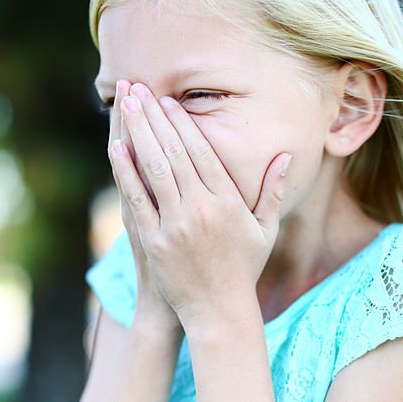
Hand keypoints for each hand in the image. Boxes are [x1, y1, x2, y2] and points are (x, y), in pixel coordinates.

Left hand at [110, 82, 291, 328]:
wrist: (218, 311)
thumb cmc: (243, 269)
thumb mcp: (264, 230)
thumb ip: (272, 191)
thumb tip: (286, 156)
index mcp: (227, 203)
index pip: (201, 153)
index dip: (182, 124)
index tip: (168, 101)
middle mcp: (200, 209)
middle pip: (173, 153)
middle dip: (154, 118)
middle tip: (138, 90)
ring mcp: (175, 225)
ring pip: (153, 169)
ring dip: (137, 133)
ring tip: (125, 106)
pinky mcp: (154, 240)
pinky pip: (137, 198)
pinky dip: (125, 171)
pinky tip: (116, 147)